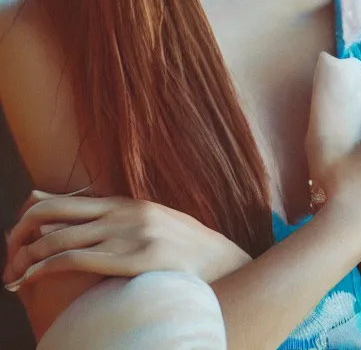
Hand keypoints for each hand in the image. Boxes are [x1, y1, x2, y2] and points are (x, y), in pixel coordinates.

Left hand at [2, 192, 250, 291]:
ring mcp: (128, 233)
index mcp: (127, 203)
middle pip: (55, 210)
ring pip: (59, 236)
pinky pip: (76, 259)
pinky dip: (45, 268)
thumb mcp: (152, 223)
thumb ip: (120, 219)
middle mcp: (124, 212)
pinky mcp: (133, 258)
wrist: (221, 261)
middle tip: (10, 252)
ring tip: (12, 274)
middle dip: (22, 231)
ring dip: (27, 256)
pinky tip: (31, 279)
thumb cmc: (185, 247)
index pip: (66, 200)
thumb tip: (90, 219)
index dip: (34, 217)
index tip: (20, 237)